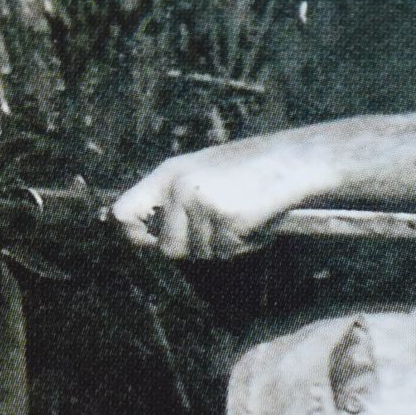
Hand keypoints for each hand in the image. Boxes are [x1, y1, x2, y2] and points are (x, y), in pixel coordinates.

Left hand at [110, 136, 330, 258]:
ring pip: (202, 254)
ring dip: (224, 245)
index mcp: (169, 174)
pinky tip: (256, 220)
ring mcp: (203, 203)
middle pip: (169, 249)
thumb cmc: (249, 170)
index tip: (148, 242)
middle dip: (195, 247)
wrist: (291, 160)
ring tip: (242, 213)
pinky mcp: (227, 218)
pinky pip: (228, 252)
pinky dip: (245, 245)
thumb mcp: (200, 173)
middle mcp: (180, 188)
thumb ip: (171, 198)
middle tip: (221, 225)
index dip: (132, 235)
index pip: (123, 213)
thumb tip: (140, 235)